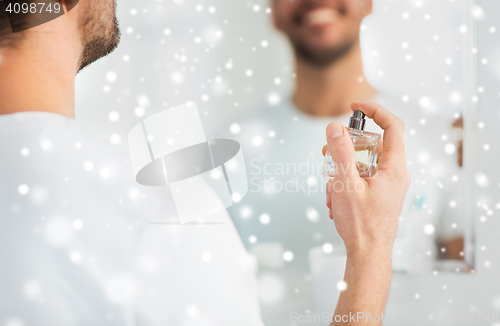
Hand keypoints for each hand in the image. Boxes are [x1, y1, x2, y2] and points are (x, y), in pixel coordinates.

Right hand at [323, 102, 410, 257]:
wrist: (368, 254)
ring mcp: (387, 185)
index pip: (392, 126)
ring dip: (342, 171)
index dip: (375, 111)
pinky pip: (361, 178)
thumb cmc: (362, 225)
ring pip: (362, 163)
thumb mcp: (346, 184)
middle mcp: (395, 174)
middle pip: (371, 145)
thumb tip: (335, 127)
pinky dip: (345, 183)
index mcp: (394, 168)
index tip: (355, 107)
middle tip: (329, 155)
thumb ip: (340, 153)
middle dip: (346, 149)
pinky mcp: (379, 194)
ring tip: (332, 190)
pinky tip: (336, 200)